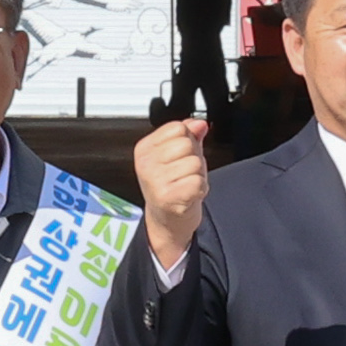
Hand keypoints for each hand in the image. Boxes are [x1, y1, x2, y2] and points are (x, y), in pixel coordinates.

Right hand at [130, 117, 212, 270]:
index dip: (188, 140)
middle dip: (194, 158)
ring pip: (195, 162)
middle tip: (184, 174)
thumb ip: (189, 135)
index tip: (180, 157)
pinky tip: (189, 195)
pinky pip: (198, 181)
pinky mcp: (167, 197)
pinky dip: (200, 189)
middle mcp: (145, 163)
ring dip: (198, 175)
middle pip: (186, 143)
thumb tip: (200, 123)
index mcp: (145, 148)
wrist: (167, 222)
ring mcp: (154, 180)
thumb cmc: (173, 187)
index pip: (177, 127)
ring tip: (186, 185)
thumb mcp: (178, 156)